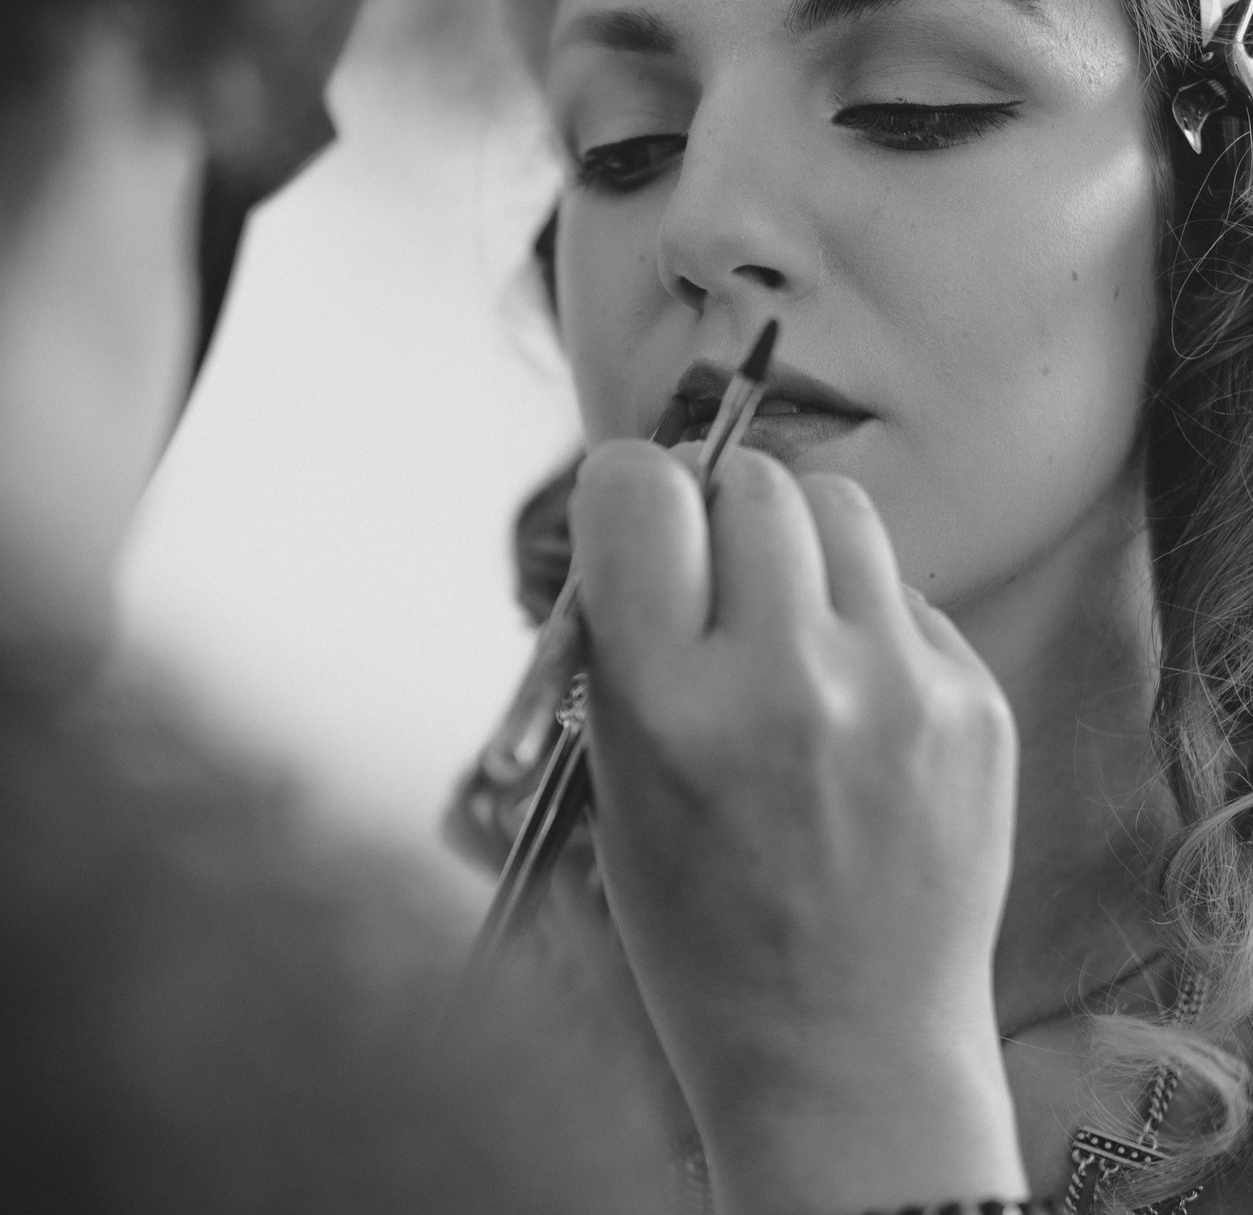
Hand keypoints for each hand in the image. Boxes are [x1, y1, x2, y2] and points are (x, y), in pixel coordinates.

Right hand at [570, 439, 1025, 1212]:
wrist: (840, 1043)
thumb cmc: (698, 922)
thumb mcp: (615, 783)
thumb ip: (627, 643)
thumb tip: (653, 511)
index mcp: (664, 706)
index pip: (638, 491)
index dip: (628, 493)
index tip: (636, 520)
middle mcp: (784, 679)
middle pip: (749, 481)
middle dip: (718, 513)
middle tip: (716, 580)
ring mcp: (895, 689)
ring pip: (840, 510)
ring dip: (798, 546)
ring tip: (787, 627)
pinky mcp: (973, 704)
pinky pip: (905, 596)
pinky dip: (865, 623)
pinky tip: (851, 707)